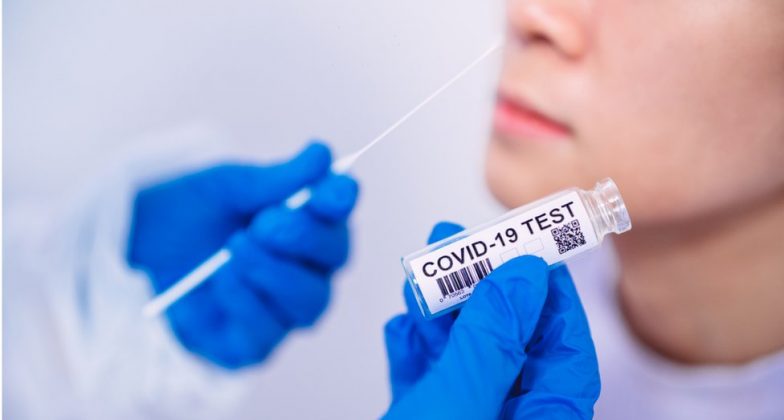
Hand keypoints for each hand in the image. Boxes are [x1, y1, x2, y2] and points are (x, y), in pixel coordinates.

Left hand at [127, 142, 358, 368]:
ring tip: (234, 248)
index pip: (339, 211)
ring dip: (273, 272)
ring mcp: (283, 310)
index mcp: (306, 220)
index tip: (333, 190)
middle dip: (305, 238)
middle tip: (266, 222)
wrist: (135, 252)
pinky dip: (245, 302)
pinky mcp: (254, 344)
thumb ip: (276, 179)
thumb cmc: (189, 216)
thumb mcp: (226, 187)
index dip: (340, 201)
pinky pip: (267, 332)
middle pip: (335, 257)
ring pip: (309, 301)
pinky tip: (219, 281)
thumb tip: (322, 154)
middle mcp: (306, 267)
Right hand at [383, 222, 599, 418]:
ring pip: (464, 358)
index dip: (550, 295)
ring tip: (420, 279)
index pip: (565, 349)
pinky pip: (430, 382)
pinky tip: (404, 327)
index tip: (530, 251)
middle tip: (461, 248)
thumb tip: (520, 277)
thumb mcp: (460, 405)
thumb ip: (491, 342)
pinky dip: (416, 351)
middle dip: (480, 292)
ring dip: (440, 315)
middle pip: (508, 344)